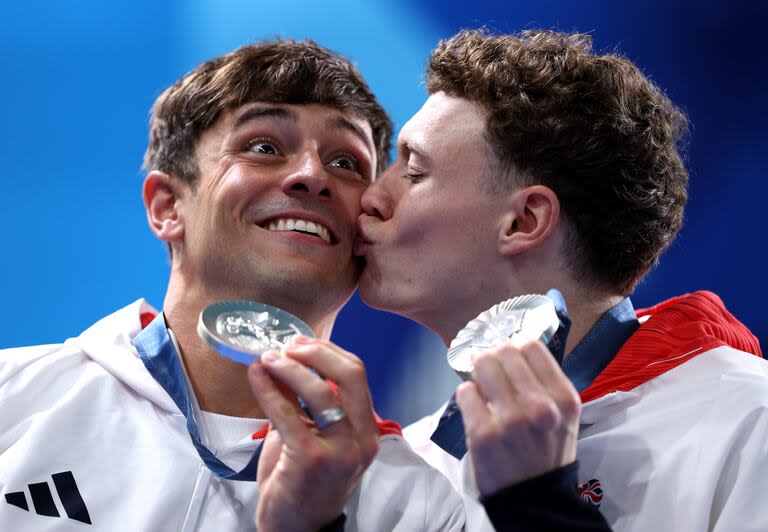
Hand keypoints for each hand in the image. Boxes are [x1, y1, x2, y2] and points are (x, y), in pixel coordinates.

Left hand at [247, 336, 379, 531]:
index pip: (357, 375)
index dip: (328, 351)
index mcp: (367, 430)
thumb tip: (284, 359)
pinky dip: (269, 388)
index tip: (301, 342)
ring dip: (289, 367)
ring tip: (267, 358)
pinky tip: (256, 376)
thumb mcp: (313, 436)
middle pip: (350, 375)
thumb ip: (305, 402)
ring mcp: (340, 450)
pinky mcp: (310, 459)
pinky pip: (287, 413)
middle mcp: (362, 439)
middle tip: (287, 345)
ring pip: (320, 390)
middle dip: (316, 352)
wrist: (296, 529)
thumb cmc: (303, 481)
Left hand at [455, 337, 580, 495]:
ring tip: (482, 384)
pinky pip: (465, 392)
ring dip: (478, 372)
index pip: (531, 346)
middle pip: (504, 352)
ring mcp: (510, 420)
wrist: (534, 497)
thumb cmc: (546, 450)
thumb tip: (510, 344)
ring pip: (482, 366)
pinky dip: (467, 395)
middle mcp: (540, 406)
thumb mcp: (561, 415)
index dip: (514, 344)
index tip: (507, 352)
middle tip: (488, 365)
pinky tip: (476, 407)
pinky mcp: (483, 433)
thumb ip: (543, 381)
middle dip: (492, 355)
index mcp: (563, 398)